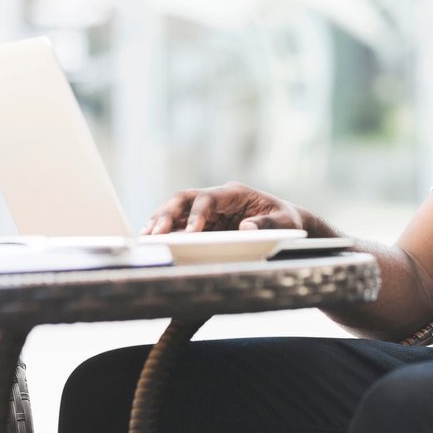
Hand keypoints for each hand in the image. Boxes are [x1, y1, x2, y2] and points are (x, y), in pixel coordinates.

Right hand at [143, 181, 304, 233]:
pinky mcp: (205, 222)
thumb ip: (268, 224)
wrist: (285, 222)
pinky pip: (180, 223)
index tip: (192, 233)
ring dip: (161, 221)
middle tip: (156, 233)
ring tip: (146, 238)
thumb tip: (247, 227)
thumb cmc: (285, 220)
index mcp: (235, 193)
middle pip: (185, 199)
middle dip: (168, 214)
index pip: (208, 197)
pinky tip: (152, 239)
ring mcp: (209, 210)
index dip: (197, 213)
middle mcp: (218, 198)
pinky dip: (166, 229)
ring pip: (177, 209)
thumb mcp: (284, 222)